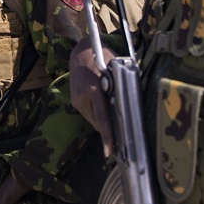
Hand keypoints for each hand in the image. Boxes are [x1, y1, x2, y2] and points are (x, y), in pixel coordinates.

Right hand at [69, 38, 116, 157]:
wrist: (80, 52)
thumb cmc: (101, 56)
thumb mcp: (114, 69)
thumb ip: (119, 87)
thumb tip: (129, 105)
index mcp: (93, 90)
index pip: (102, 118)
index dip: (107, 136)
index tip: (109, 151)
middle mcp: (82, 98)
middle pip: (97, 123)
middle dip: (108, 130)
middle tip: (121, 137)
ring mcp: (76, 100)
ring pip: (92, 120)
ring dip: (102, 122)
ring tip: (113, 120)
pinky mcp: (74, 101)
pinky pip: (88, 114)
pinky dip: (97, 115)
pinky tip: (104, 109)